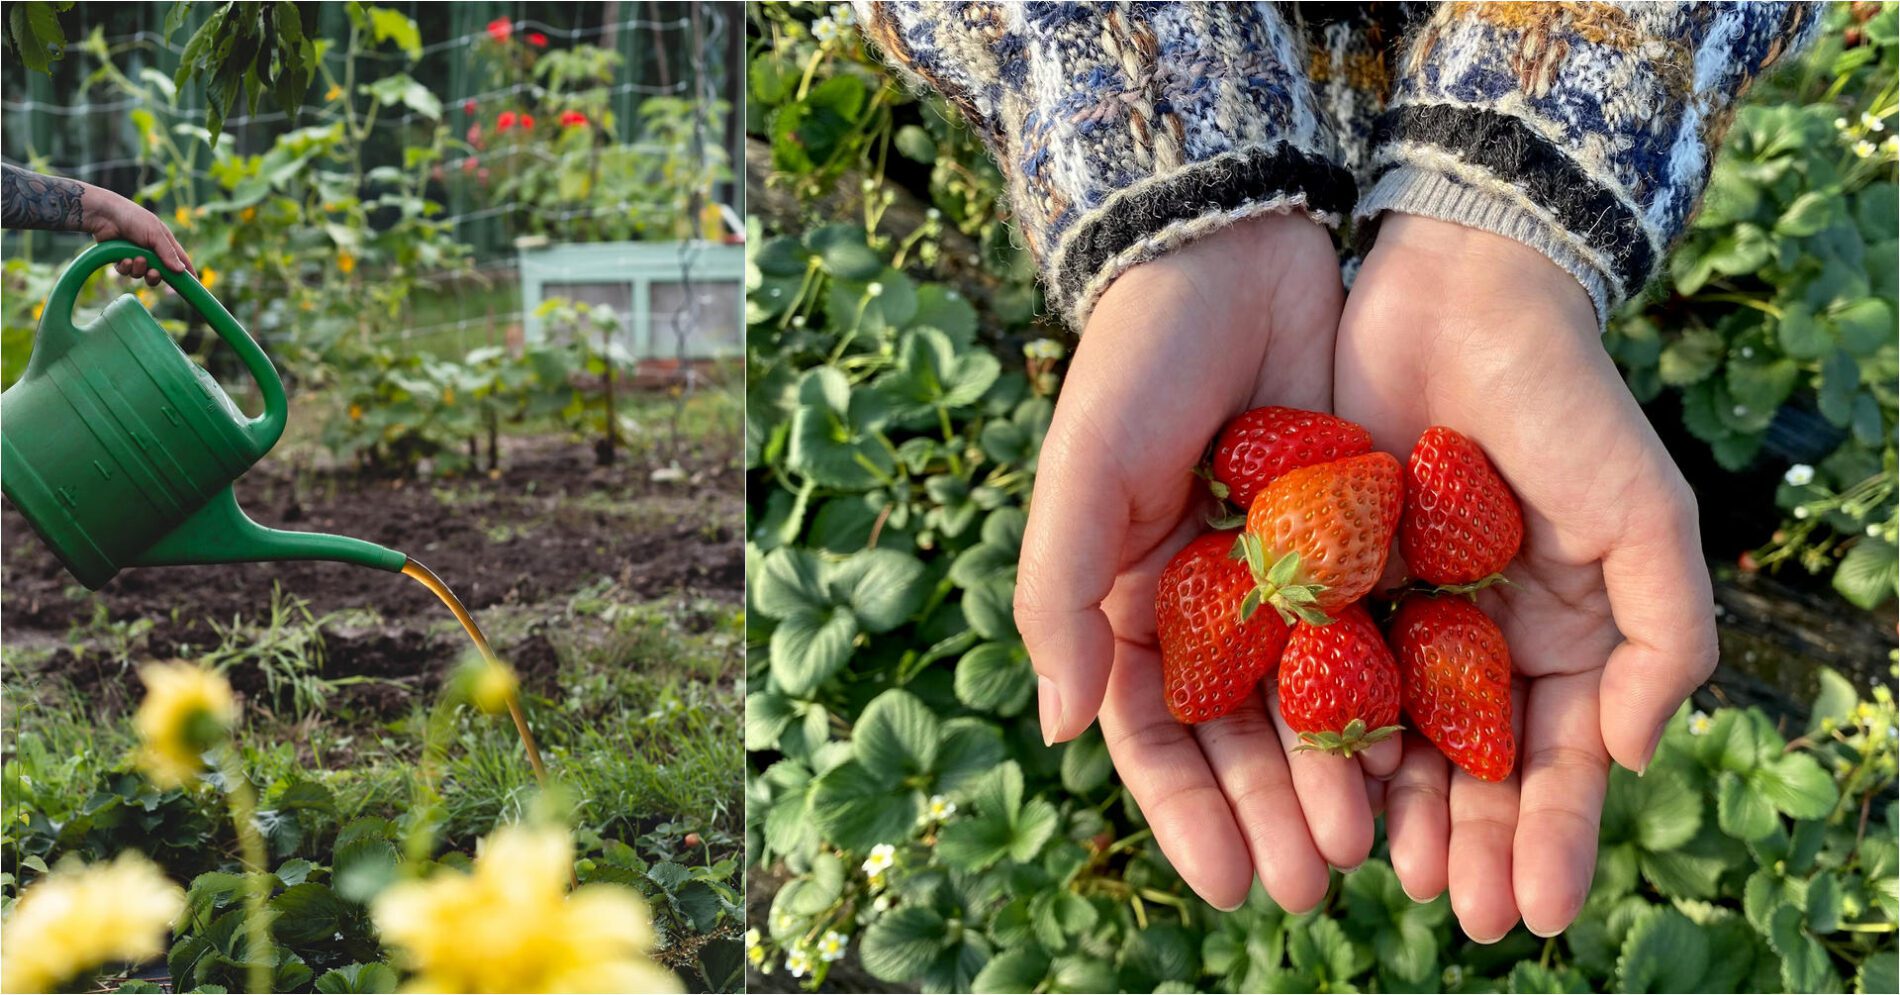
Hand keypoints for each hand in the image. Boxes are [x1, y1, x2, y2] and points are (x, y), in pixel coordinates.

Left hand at [80, 184, 193, 285]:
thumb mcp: (155, 234)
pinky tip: (123, 258)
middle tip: (153, 273)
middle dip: (156, 276)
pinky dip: (126, 267)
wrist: (105, 214)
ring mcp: (136, 256)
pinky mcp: (121, 259)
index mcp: (165, 243)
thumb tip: (181, 271)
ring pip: (142, 274)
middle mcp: (152, 251)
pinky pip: (126, 272)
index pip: (181, 261)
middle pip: (161, 273)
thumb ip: (168, 253)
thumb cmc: (133, 218)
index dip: (188, 274)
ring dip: (138, 269)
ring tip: (134, 258)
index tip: (195, 286)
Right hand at [1016, 212, 1398, 912]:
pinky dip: (1398, 698)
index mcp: (1133, 603)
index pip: (1155, 736)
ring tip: (1372, 846)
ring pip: (1317, 704)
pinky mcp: (1359, 544)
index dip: (1186, 813)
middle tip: (1315, 884)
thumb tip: (1060, 728)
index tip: (1225, 882)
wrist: (1235, 249)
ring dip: (1338, 778)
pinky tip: (1425, 759)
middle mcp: (1212, 608)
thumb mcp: (1084, 475)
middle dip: (1273, 814)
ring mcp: (1290, 581)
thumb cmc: (1135, 362)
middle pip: (1242, 740)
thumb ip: (1061, 597)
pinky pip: (1381, 635)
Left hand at [1334, 215, 1715, 938]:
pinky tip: (1316, 782)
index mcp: (1554, 640)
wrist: (1459, 295)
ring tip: (1383, 871)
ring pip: (1385, 735)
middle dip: (1470, 842)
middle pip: (1468, 769)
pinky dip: (1314, 728)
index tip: (1535, 910)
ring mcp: (1390, 615)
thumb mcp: (1645, 515)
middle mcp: (1469, 643)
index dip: (1550, 837)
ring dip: (1388, 809)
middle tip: (1460, 910)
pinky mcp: (1315, 578)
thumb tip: (1627, 756)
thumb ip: (1662, 635)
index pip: (1554, 762)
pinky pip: (1310, 667)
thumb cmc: (1567, 403)